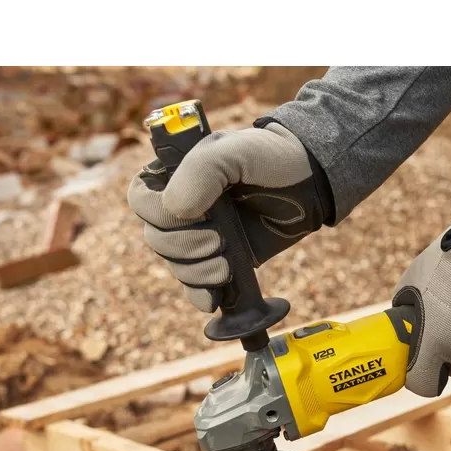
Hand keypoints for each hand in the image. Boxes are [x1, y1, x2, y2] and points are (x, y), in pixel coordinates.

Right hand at [127, 122, 331, 311]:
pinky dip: (200, 295)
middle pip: (155, 238)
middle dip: (185, 247)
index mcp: (174, 174)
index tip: (198, 216)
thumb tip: (176, 211)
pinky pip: (194, 287)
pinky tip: (214, 298)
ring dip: (196, 272)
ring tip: (226, 266)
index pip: (140, 199)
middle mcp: (181, 206)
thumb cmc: (272, 159)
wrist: (309, 184)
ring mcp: (199, 235)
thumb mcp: (235, 151)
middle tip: (219, 242)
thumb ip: (201, 170)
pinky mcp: (219, 260)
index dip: (160, 215)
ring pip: (175, 265)